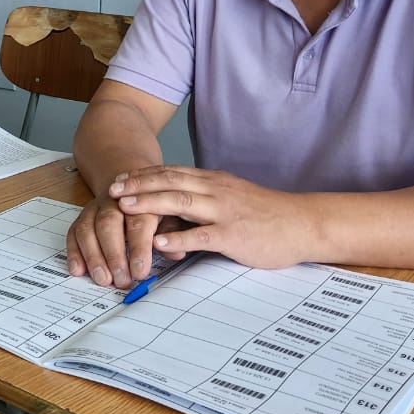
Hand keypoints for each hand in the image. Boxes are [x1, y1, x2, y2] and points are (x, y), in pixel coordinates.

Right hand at [65, 177, 187, 288]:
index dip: (139, 248)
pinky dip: (74, 252)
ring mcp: (96, 208)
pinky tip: (78, 270)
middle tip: (121, 280)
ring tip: (102, 280)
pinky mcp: (82, 216)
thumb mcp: (172, 217)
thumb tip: (176, 252)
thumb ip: (174, 234)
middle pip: (109, 224)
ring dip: (93, 256)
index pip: (139, 223)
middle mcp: (115, 201)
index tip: (140, 272)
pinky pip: (73, 233)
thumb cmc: (156, 207)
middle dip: (114, 254)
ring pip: (88, 228)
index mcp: (141, 200)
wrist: (132, 186)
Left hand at [111, 165, 312, 269]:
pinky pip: (202, 235)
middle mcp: (216, 191)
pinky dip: (178, 237)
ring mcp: (225, 212)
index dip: (143, 175)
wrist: (302, 224)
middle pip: (170, 182)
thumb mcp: (230, 198)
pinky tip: (158, 241)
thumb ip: (203, 199)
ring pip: (181, 202)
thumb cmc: (265, 214)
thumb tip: (174, 205)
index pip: (172, 172)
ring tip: (124, 208)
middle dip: (138, 185)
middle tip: (111, 190)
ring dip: (149, 204)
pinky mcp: (234, 235)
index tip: (118, 178)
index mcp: (213, 181)